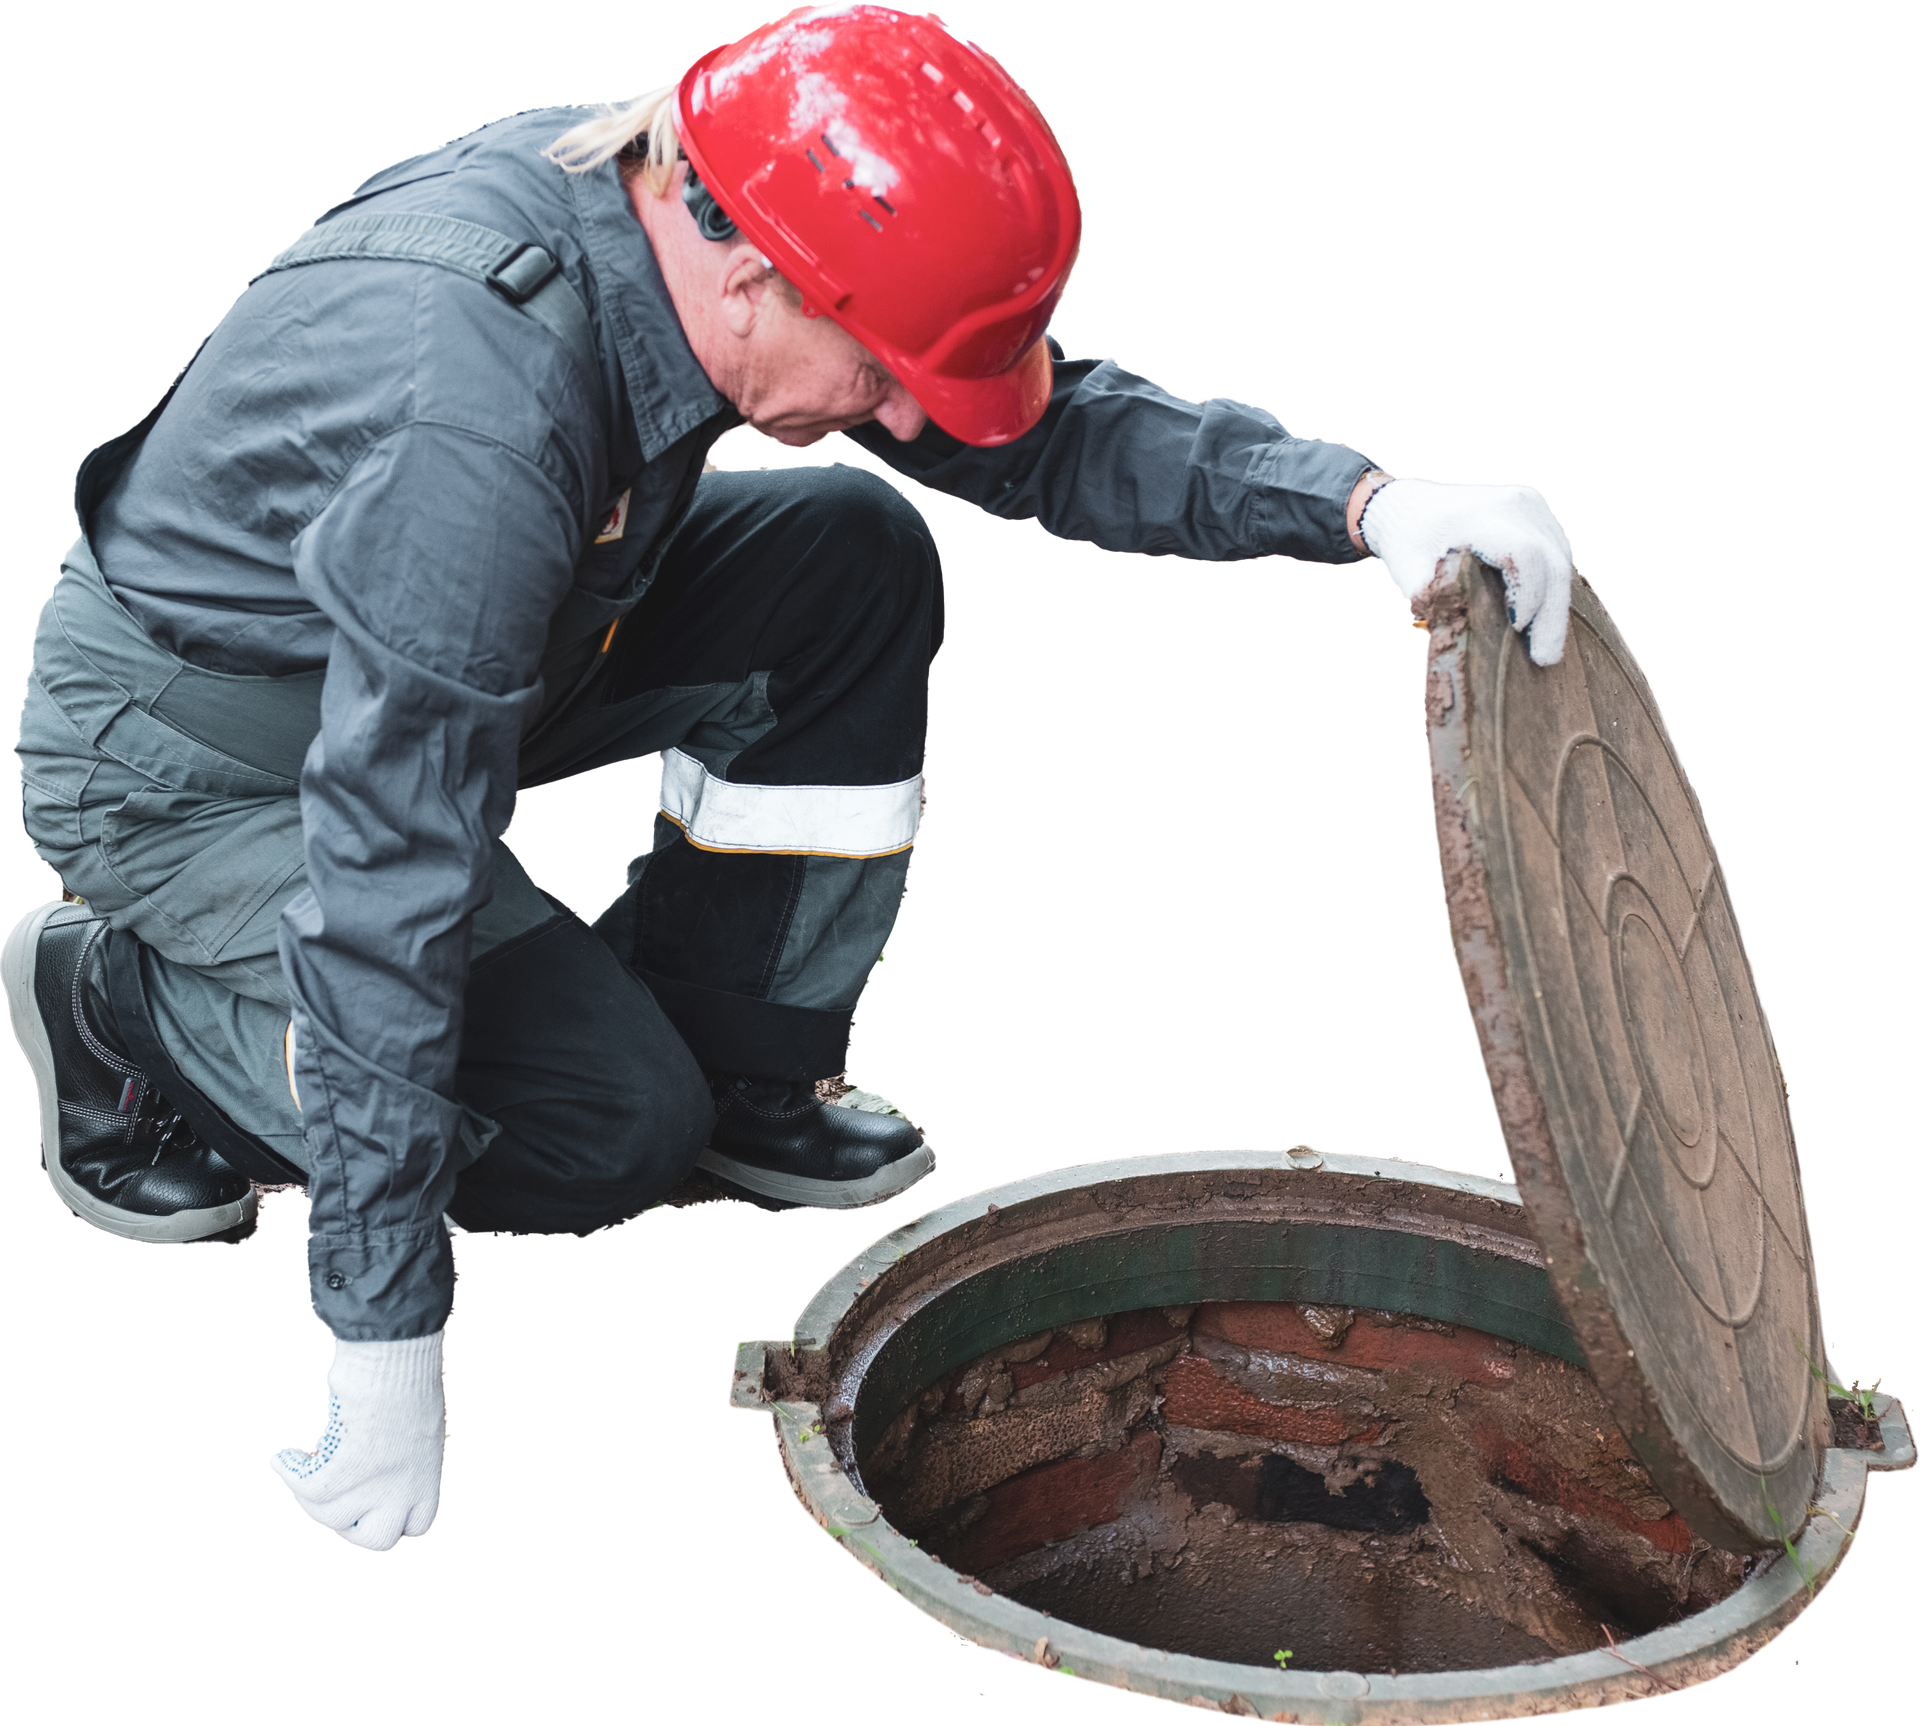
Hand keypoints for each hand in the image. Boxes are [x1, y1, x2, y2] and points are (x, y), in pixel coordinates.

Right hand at [267, 1332, 446, 1551]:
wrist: (397, 1354)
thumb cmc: (405, 1374)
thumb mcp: (415, 1422)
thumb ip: (400, 1454)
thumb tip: (369, 1466)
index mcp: (429, 1475)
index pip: (416, 1525)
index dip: (387, 1517)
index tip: (366, 1499)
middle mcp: (406, 1487)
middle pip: (378, 1540)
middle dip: (350, 1524)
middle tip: (333, 1496)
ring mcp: (378, 1483)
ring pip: (332, 1516)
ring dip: (309, 1494)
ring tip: (301, 1463)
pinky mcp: (347, 1469)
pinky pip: (307, 1488)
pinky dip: (288, 1471)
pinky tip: (282, 1455)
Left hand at [1358, 475, 1574, 664]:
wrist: (1412, 504)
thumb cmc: (1408, 542)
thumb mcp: (1407, 570)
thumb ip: (1425, 596)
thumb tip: (1444, 634)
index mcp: (1479, 516)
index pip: (1522, 554)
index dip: (1528, 594)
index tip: (1518, 630)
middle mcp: (1513, 504)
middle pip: (1551, 560)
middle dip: (1551, 613)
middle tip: (1546, 657)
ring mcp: (1531, 503)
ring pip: (1562, 557)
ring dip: (1558, 603)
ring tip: (1549, 645)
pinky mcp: (1538, 508)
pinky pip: (1558, 550)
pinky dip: (1555, 586)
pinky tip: (1547, 618)